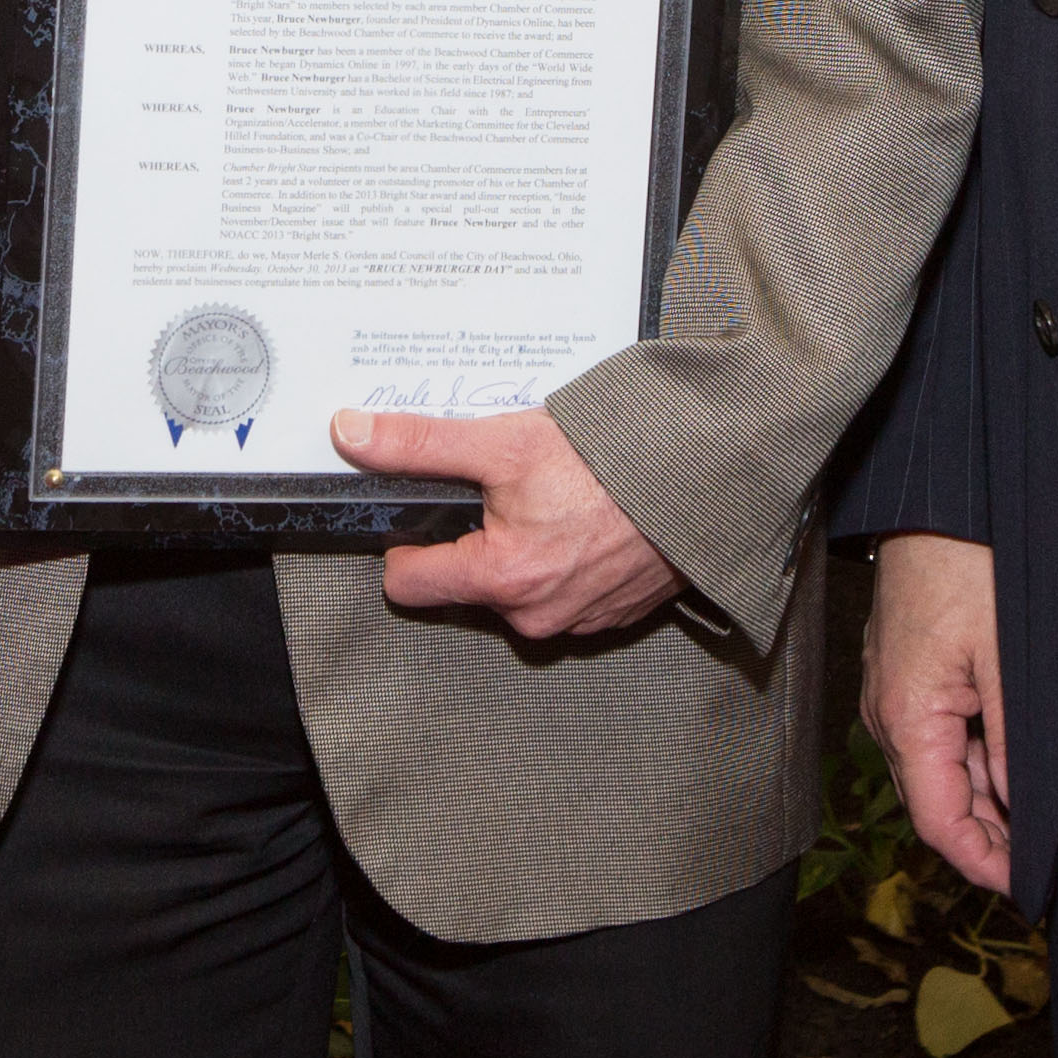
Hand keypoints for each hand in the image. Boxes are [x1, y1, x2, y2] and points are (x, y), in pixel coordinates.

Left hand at [331, 406, 682, 642]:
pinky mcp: (613, 617)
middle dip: (476, 540)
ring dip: (525, 551)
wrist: (707, 476)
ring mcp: (579, 622)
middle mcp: (536, 616)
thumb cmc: (615, 461)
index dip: (407, 542)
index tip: (426, 512)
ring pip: (517, 591)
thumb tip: (351, 434)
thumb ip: (420, 443)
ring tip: (553, 502)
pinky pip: (565, 595)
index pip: (407, 584)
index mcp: (501, 579)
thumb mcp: (505, 440)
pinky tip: (586, 522)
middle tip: (507, 492)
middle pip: (465, 585)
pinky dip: (567, 562)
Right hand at [863, 532, 1013, 892]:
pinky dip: (977, 759)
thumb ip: (1015, 743)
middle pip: (937, 804)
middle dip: (990, 839)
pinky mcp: (906, 671)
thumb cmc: (970, 560)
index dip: (984, 863)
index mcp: (906, 718)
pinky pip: (939, 736)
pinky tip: (1019, 763)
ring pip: (941, 771)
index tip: (1030, 886)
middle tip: (1048, 861)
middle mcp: (888, 713)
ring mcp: (894, 692)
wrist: (942, 497)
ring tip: (1046, 817)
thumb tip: (1026, 810)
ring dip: (988, 798)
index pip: (939, 823)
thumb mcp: (1009, 658)